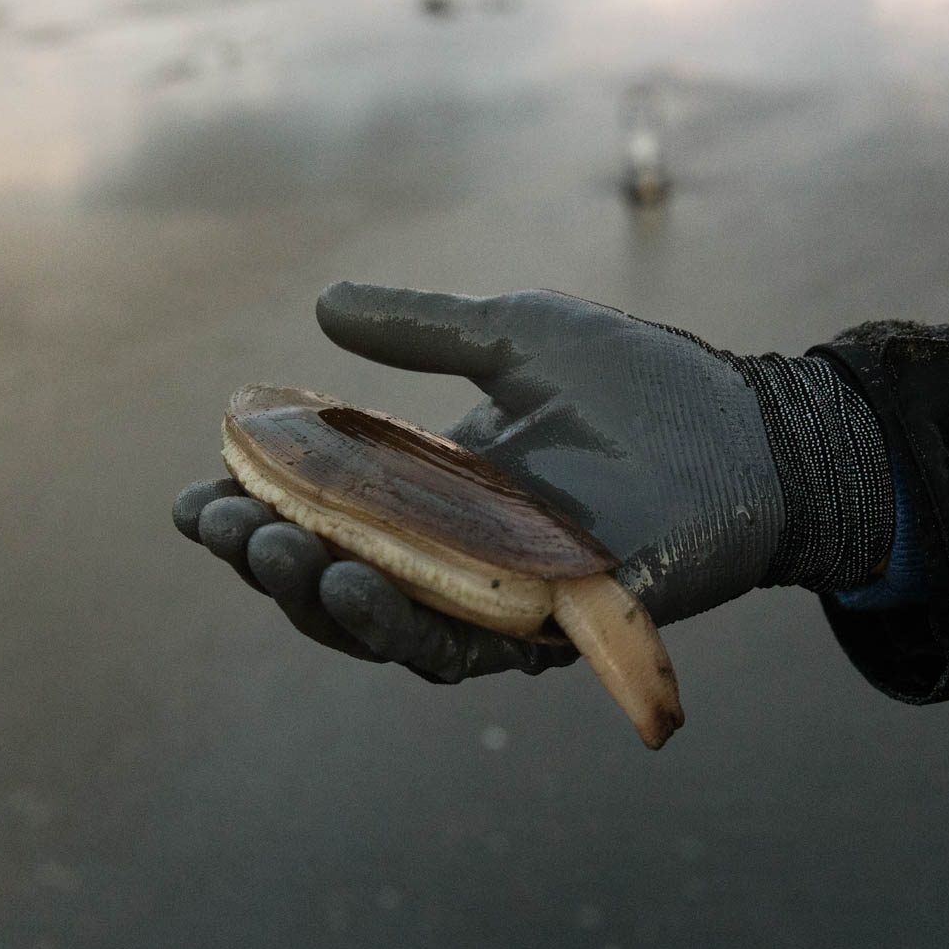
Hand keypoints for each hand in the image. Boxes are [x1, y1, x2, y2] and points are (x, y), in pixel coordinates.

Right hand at [174, 282, 785, 681]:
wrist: (748, 428)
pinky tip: (350, 581)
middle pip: (339, 580)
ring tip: (266, 550)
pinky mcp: (549, 629)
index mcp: (441, 497)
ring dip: (315, 596)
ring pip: (384, 623)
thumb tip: (325, 304)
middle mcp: (458, 558)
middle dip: (268, 559)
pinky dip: (398, 623)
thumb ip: (422, 332)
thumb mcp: (514, 338)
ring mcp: (501, 600)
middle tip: (219, 525)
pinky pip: (460, 645)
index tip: (200, 494)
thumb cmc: (643, 386)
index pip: (330, 518)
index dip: (261, 513)